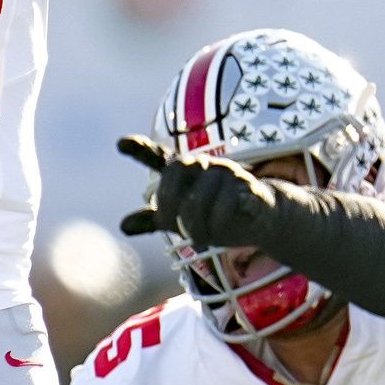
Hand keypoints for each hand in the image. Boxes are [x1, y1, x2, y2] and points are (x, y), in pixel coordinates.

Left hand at [116, 135, 277, 249]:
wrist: (264, 217)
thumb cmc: (219, 213)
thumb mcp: (184, 218)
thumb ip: (156, 219)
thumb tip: (123, 226)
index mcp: (187, 173)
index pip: (160, 158)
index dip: (141, 150)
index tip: (120, 144)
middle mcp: (206, 167)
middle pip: (178, 172)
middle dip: (170, 201)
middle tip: (172, 226)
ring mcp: (230, 176)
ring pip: (204, 192)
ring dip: (197, 221)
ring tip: (198, 241)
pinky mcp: (251, 191)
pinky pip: (235, 198)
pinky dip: (225, 212)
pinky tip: (224, 223)